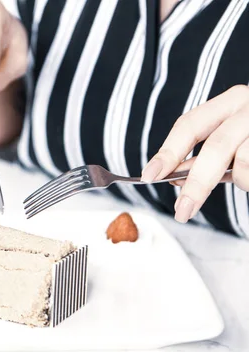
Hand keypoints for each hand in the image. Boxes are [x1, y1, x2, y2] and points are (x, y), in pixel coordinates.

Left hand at [141, 85, 248, 222]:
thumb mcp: (232, 137)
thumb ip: (205, 156)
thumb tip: (173, 176)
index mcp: (230, 101)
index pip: (189, 125)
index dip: (168, 151)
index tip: (149, 175)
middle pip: (216, 147)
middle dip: (196, 184)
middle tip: (182, 211)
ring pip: (246, 164)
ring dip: (242, 181)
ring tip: (247, 178)